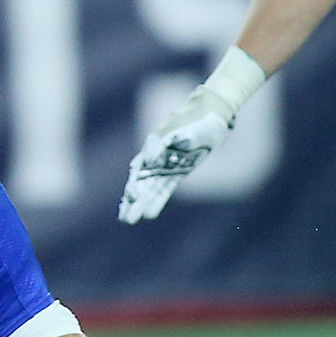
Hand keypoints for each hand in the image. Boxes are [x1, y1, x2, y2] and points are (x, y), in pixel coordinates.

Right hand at [118, 84, 233, 223]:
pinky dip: (157, 201)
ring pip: (149, 187)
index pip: (143, 162)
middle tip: (124, 216)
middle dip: (132, 198)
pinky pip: (164, 189)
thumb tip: (166, 150)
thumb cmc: (202, 119)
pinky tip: (149, 214)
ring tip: (127, 220)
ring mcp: (165, 165)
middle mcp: (156, 155)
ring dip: (139, 204)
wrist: (211, 116)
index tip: (133, 194)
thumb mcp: (195, 127)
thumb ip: (182, 137)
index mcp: (157, 140)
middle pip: (141, 179)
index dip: (137, 179)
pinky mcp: (176, 172)